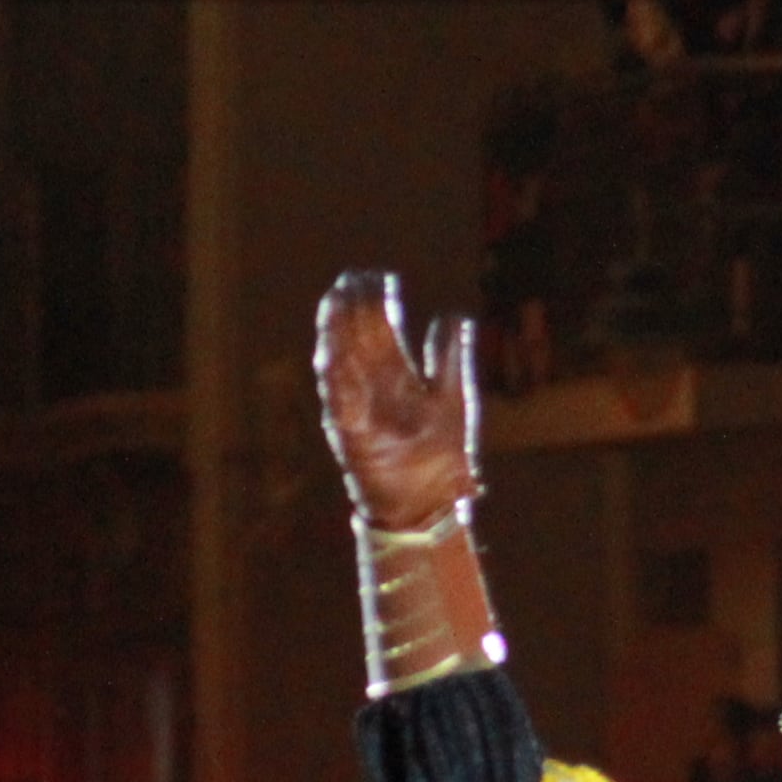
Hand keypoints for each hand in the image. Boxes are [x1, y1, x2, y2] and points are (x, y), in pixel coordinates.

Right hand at [318, 269, 480, 530]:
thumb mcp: (452, 397)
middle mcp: (375, 388)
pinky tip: (329, 354)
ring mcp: (360, 409)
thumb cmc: (441, 456)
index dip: (379, 303)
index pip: (383, 330)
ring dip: (336, 334)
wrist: (430, 505)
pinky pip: (337, 401)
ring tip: (334, 304)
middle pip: (359, 339)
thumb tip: (451, 316)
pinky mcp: (350, 434)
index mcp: (398, 377)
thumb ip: (448, 357)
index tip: (378, 276)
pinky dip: (333, 379)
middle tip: (351, 278)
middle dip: (354, 308)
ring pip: (342, 362)